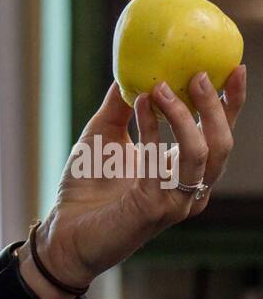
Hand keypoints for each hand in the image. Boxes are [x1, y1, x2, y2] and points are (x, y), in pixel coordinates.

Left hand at [36, 66, 246, 291]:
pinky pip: (162, 165)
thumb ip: (121, 105)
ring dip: (185, 116)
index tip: (235, 67)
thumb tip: (132, 70)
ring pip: (202, 154)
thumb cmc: (87, 186)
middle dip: (215, 106)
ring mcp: (176, 202)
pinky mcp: (155, 210)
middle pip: (222, 143)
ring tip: (162, 87)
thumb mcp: (104, 133)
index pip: (218, 133)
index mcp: (184, 169)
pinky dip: (153, 130)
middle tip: (198, 73)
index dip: (231, 102)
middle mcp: (189, 188)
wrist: (64, 230)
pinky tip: (142, 105)